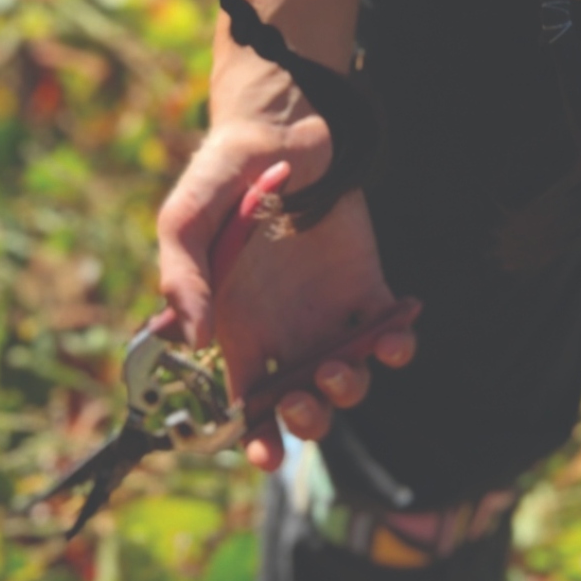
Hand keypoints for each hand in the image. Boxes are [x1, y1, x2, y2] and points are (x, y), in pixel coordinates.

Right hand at [157, 125, 415, 472]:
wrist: (286, 125)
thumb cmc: (227, 174)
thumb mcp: (186, 219)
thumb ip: (182, 275)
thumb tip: (196, 338)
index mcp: (237, 328)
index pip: (244, 403)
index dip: (254, 438)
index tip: (265, 455)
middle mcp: (283, 330)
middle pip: (300, 404)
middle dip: (308, 420)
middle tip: (306, 399)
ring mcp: (328, 312)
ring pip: (347, 380)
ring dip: (351, 389)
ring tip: (345, 365)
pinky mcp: (368, 286)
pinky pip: (388, 335)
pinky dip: (398, 345)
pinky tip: (395, 331)